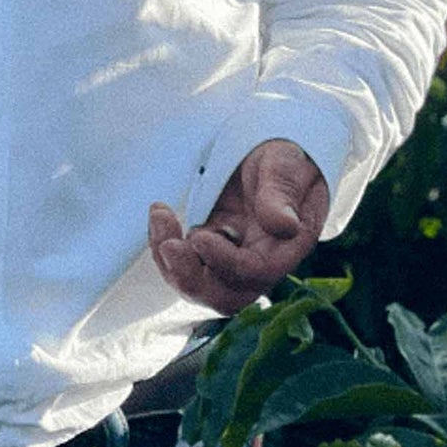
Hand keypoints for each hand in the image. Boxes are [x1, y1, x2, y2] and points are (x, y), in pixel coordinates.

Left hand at [148, 139, 327, 311]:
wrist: (271, 150)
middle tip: (169, 246)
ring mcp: (233, 254)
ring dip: (172, 261)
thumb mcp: (285, 164)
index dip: (225, 263)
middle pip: (225, 296)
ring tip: (160, 216)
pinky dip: (166, 245)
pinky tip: (161, 214)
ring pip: (200, 284)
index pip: (256, 273)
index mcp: (286, 245)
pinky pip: (186, 262)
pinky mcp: (211, 243)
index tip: (199, 237)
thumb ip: (282, 193)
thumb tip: (285, 225)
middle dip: (190, 278)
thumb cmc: (285, 156)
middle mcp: (260, 260)